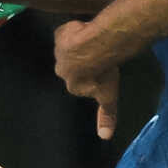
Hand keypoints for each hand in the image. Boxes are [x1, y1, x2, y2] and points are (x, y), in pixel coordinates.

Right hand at [54, 20, 119, 139]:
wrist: (93, 48)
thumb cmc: (102, 73)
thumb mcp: (108, 96)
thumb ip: (106, 116)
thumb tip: (105, 137)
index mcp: (73, 86)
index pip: (82, 82)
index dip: (92, 76)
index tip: (102, 71)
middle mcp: (62, 71)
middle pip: (73, 66)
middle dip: (84, 61)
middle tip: (101, 54)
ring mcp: (59, 52)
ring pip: (69, 49)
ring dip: (79, 46)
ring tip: (95, 41)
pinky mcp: (59, 35)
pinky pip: (66, 33)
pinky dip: (74, 31)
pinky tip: (85, 30)